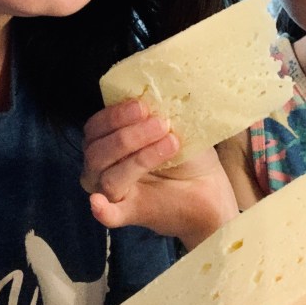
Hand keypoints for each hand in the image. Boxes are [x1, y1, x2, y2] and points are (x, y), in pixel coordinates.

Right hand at [81, 100, 238, 249]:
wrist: (210, 187)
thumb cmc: (186, 154)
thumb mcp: (172, 125)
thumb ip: (156, 111)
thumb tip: (154, 90)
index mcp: (108, 141)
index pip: (95, 127)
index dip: (114, 115)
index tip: (143, 106)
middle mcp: (102, 167)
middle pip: (96, 151)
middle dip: (128, 136)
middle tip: (160, 125)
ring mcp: (113, 193)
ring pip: (108, 176)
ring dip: (139, 158)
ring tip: (171, 145)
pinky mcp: (128, 214)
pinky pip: (107, 214)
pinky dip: (102, 209)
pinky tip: (99, 202)